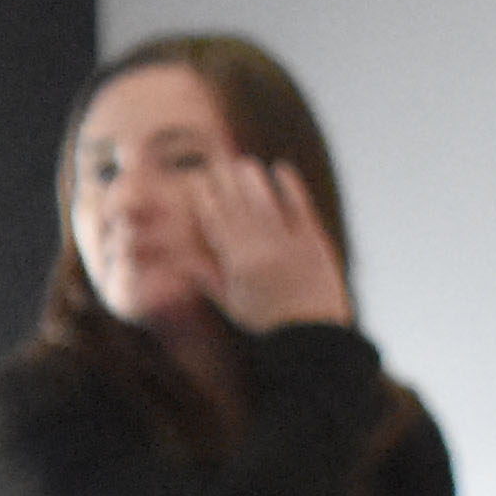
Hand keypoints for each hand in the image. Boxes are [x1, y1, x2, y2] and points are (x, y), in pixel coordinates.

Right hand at [184, 154, 352, 332]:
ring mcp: (288, 243)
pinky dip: (290, 186)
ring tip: (243, 162)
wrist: (310, 333)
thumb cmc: (267, 321)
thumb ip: (207, 277)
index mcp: (237, 264)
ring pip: (265, 202)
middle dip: (225, 182)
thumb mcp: (231, 303)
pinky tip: (281, 169)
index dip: (205, 199)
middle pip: (238, 207)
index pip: (216, 222)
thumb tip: (181, 260)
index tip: (198, 182)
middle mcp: (260, 249)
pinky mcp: (314, 240)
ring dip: (253, 179)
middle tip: (217, 162)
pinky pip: (299, 206)